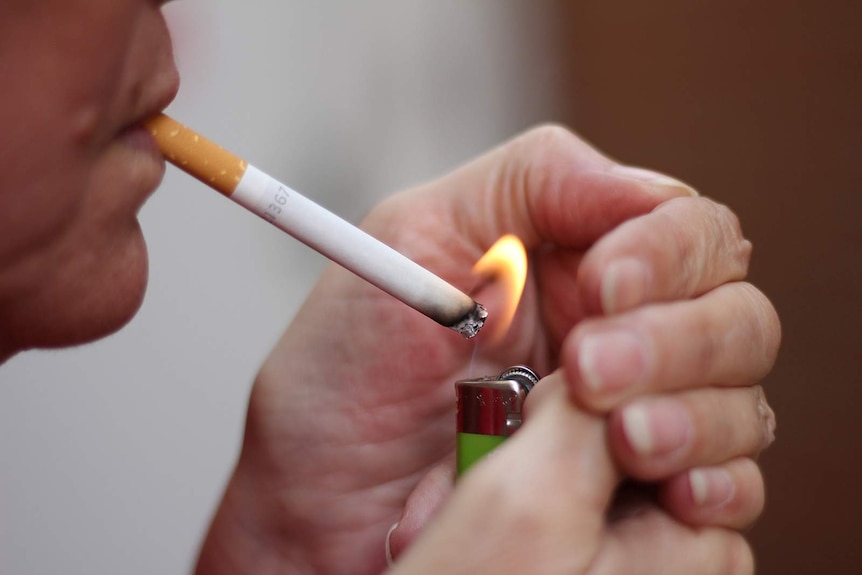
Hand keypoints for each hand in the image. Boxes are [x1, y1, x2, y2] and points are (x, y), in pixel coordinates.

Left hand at [195, 126, 779, 573]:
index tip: (603, 287)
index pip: (686, 232)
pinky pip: (730, 488)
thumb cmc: (343, 378)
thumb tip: (645, 186)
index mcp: (574, 266)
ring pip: (742, 399)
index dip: (665, 252)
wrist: (311, 503)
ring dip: (695, 416)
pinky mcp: (634, 500)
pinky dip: (717, 483)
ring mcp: (632, 419)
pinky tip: (669, 491)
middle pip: (733, 315)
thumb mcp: (411, 239)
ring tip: (618, 439)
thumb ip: (527, 183)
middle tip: (588, 373)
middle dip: (674, 341)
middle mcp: (619, 337)